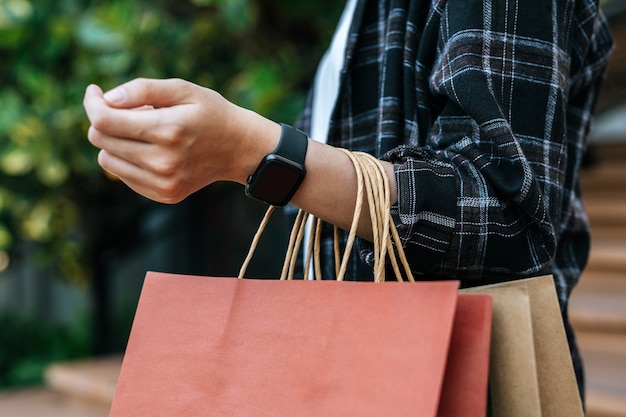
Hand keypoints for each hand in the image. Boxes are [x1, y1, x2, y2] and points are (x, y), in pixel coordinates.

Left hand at [83, 78, 279, 203]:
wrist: (240, 149)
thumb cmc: (211, 114)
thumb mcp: (183, 89)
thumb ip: (143, 89)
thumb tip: (107, 99)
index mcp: (168, 130)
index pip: (105, 121)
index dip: (92, 104)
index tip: (95, 92)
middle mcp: (163, 161)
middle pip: (101, 140)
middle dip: (105, 119)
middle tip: (131, 109)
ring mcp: (163, 182)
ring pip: (107, 160)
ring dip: (115, 141)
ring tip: (144, 130)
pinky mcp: (164, 195)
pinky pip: (123, 176)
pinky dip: (127, 159)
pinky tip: (150, 148)